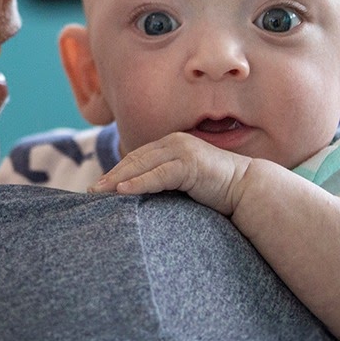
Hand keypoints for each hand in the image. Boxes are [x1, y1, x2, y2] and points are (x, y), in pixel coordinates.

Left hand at [91, 131, 262, 215]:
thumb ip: (166, 183)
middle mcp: (175, 142)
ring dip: (117, 179)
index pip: (138, 157)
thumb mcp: (186, 183)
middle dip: (111, 175)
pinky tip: (122, 191)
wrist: (248, 189)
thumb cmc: (218, 190)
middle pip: (134, 159)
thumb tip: (140, 198)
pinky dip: (138, 183)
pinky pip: (158, 175)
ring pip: (142, 164)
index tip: (100, 186)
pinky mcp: (189, 164)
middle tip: (91, 192)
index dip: (117, 170)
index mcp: (173, 145)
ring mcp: (182, 151)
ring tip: (99, 193)